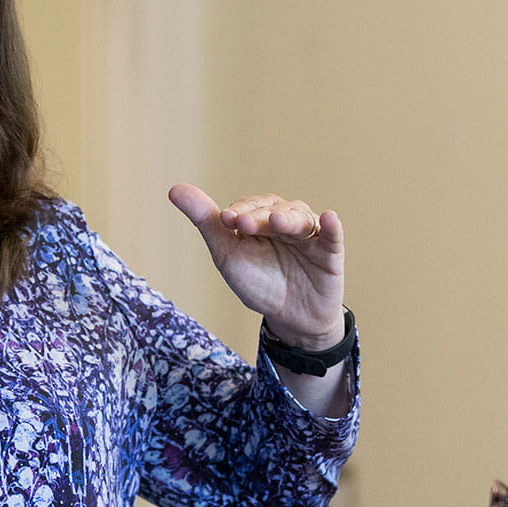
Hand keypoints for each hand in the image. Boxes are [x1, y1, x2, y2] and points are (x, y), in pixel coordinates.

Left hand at [168, 185, 344, 347]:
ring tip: (277, 222)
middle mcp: (286, 221)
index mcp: (260, 219)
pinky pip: (332, 236)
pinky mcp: (330, 253)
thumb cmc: (258, 282)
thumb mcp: (227, 254)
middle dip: (259, 217)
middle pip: (274, 210)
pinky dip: (331, 227)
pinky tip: (329, 218)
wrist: (288, 317)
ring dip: (289, 218)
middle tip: (243, 224)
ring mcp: (309, 235)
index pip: (250, 207)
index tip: (226, 220)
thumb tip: (175, 189)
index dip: (240, 212)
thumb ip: (206, 221)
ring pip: (300, 219)